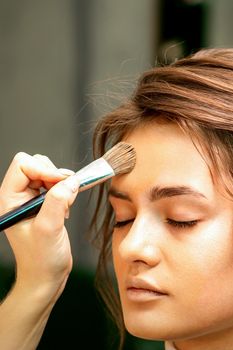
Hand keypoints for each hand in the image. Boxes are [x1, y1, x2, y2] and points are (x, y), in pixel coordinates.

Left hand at [0, 152, 79, 300]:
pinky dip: (64, 191)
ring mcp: (30, 200)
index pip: (23, 165)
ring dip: (60, 184)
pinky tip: (64, 209)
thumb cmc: (40, 259)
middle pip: (36, 165)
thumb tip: (71, 181)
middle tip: (64, 193)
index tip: (61, 182)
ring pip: (47, 173)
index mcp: (9, 199)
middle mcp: (17, 197)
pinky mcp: (42, 204)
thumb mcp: (48, 228)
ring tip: (64, 204)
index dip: (44, 169)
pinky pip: (55, 185)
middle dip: (54, 175)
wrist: (45, 276)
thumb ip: (58, 201)